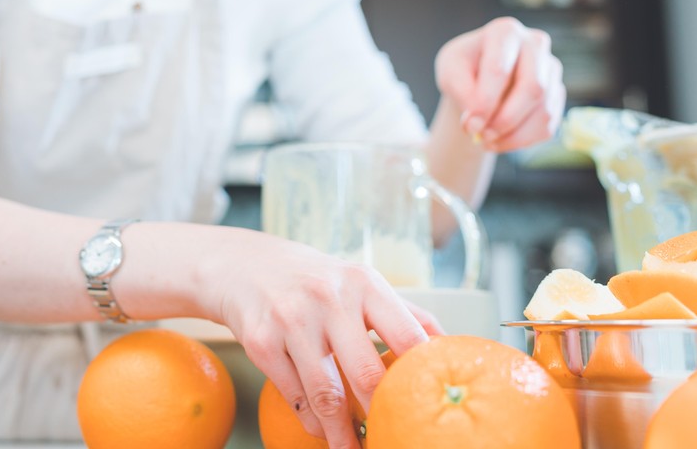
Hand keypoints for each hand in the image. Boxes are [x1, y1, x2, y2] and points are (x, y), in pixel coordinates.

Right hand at [205, 232, 442, 448]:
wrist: (245, 265)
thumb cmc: (317, 281)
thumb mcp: (360, 283)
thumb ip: (404, 314)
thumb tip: (451, 347)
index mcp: (364, 284)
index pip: (405, 335)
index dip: (421, 375)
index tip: (432, 407)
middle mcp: (329, 299)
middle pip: (367, 374)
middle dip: (383, 415)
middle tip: (393, 438)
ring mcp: (292, 321)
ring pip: (326, 395)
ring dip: (343, 433)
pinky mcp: (262, 342)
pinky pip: (295, 396)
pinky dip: (313, 421)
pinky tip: (323, 430)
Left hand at [434, 17, 565, 152]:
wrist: (478, 78)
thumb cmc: (463, 70)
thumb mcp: (450, 73)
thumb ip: (461, 93)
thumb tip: (477, 122)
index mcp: (505, 32)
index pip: (500, 70)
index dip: (485, 102)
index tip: (469, 125)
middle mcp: (535, 45)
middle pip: (533, 88)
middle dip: (505, 120)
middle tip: (482, 136)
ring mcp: (550, 69)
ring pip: (543, 110)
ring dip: (513, 134)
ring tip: (486, 141)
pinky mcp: (557, 94)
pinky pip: (547, 125)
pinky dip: (521, 141)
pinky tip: (500, 140)